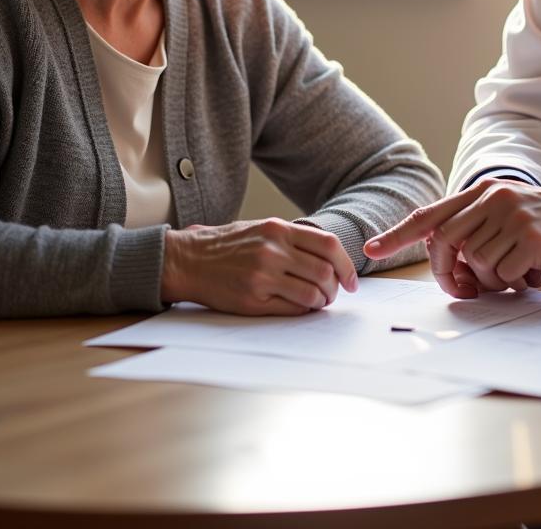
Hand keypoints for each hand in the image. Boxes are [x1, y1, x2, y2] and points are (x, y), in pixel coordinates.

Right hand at [161, 219, 357, 315]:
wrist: (189, 260)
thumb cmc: (227, 245)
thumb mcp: (262, 229)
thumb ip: (294, 239)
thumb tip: (330, 258)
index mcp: (279, 229)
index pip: (329, 245)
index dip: (347, 265)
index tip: (351, 280)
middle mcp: (273, 250)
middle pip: (325, 272)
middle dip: (336, 288)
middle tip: (334, 294)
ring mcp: (263, 275)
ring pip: (312, 294)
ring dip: (322, 302)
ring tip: (318, 302)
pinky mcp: (253, 299)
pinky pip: (292, 309)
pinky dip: (304, 311)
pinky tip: (300, 308)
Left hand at [363, 180, 540, 298]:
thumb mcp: (508, 213)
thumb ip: (476, 229)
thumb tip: (448, 263)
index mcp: (482, 192)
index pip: (431, 214)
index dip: (398, 233)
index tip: (371, 248)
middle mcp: (492, 199)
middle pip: (445, 242)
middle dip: (446, 272)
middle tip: (463, 289)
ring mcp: (512, 217)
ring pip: (475, 262)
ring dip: (489, 279)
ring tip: (514, 272)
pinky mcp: (531, 238)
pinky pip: (502, 273)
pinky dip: (511, 282)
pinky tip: (531, 272)